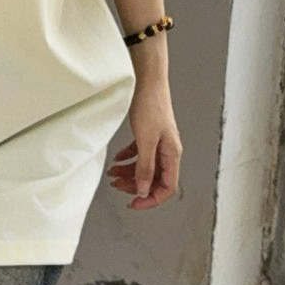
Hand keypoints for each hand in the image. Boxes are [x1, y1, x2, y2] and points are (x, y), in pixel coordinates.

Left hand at [107, 78, 182, 209]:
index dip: (151, 199)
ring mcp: (158, 142)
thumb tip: (144, 190)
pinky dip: (128, 158)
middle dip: (136, 186)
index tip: (134, 204)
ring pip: (145, 167)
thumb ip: (145, 167)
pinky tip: (117, 159)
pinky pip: (140, 153)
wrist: (148, 80)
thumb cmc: (151, 105)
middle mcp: (167, 151)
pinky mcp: (149, 134)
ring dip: (129, 173)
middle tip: (117, 186)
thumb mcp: (146, 140)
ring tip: (112, 174)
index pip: (167, 187)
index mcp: (172, 154)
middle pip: (155, 179)